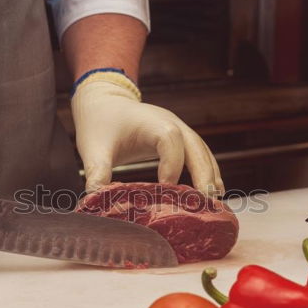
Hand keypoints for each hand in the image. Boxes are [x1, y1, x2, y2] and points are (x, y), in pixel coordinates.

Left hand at [71, 73, 223, 195]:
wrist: (105, 103)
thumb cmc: (100, 124)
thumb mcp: (93, 149)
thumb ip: (96, 173)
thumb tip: (96, 202)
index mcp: (149, 122)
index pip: (169, 139)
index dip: (172, 163)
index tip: (165, 188)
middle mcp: (171, 123)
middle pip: (195, 146)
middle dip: (202, 174)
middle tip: (204, 202)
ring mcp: (180, 130)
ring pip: (203, 152)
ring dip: (209, 176)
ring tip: (214, 203)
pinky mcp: (181, 140)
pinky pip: (201, 155)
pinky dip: (208, 173)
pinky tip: (212, 193)